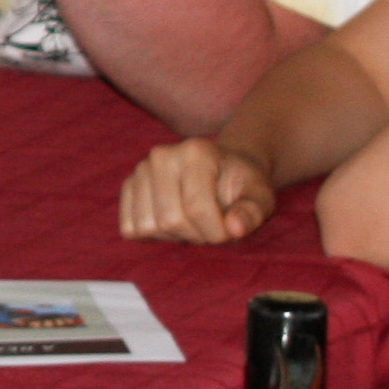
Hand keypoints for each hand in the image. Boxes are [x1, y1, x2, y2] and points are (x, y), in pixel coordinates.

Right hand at [119, 137, 276, 243]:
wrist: (221, 172)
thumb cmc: (241, 186)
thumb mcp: (260, 197)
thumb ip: (253, 212)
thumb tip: (235, 228)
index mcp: (196, 152)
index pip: (197, 209)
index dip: (217, 232)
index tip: (231, 229)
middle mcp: (162, 155)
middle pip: (170, 220)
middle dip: (196, 235)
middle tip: (211, 225)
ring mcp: (141, 170)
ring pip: (148, 226)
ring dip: (174, 236)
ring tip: (192, 221)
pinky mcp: (128, 187)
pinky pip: (130, 227)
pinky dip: (152, 235)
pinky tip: (172, 221)